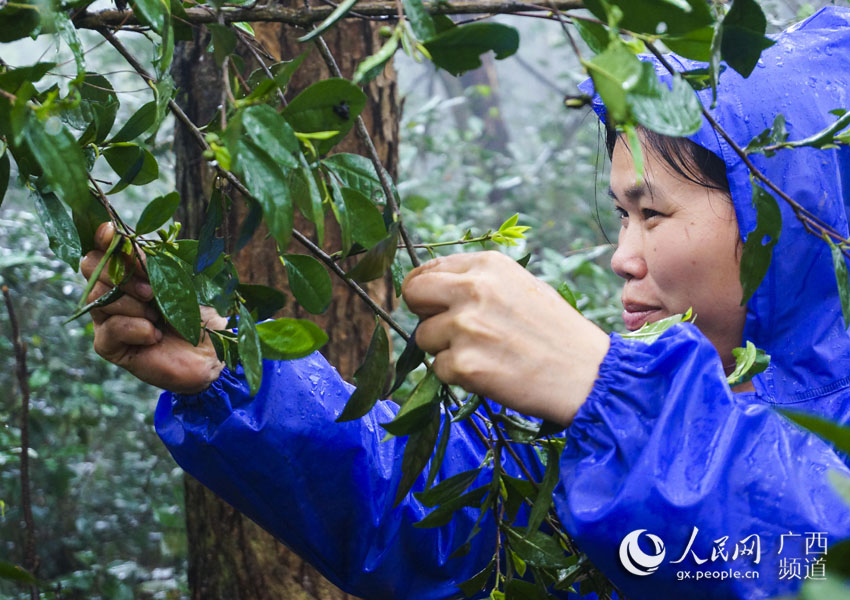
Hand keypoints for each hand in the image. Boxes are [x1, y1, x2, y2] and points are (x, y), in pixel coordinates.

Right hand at [81, 223, 227, 393]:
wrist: (211, 351)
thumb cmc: (197, 312)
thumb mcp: (176, 279)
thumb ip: (149, 259)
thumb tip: (119, 235)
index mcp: (128, 270)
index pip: (102, 247)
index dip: (104, 238)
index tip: (113, 234)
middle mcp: (112, 291)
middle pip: (90, 266)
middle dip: (121, 274)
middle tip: (151, 292)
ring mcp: (108, 318)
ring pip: (97, 297)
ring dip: (133, 305)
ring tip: (158, 317)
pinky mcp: (110, 346)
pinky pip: (109, 329)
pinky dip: (136, 328)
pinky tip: (154, 336)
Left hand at [401, 251, 609, 424]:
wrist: (588, 375)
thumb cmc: (557, 332)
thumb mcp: (520, 286)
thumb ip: (478, 282)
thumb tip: (435, 287)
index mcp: (487, 265)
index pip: (428, 270)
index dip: (426, 290)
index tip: (432, 305)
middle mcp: (472, 289)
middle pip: (414, 294)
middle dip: (423, 313)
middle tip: (445, 330)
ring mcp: (465, 327)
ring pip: (423, 337)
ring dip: (444, 349)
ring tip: (484, 354)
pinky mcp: (464, 364)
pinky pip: (438, 369)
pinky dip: (457, 376)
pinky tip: (490, 373)